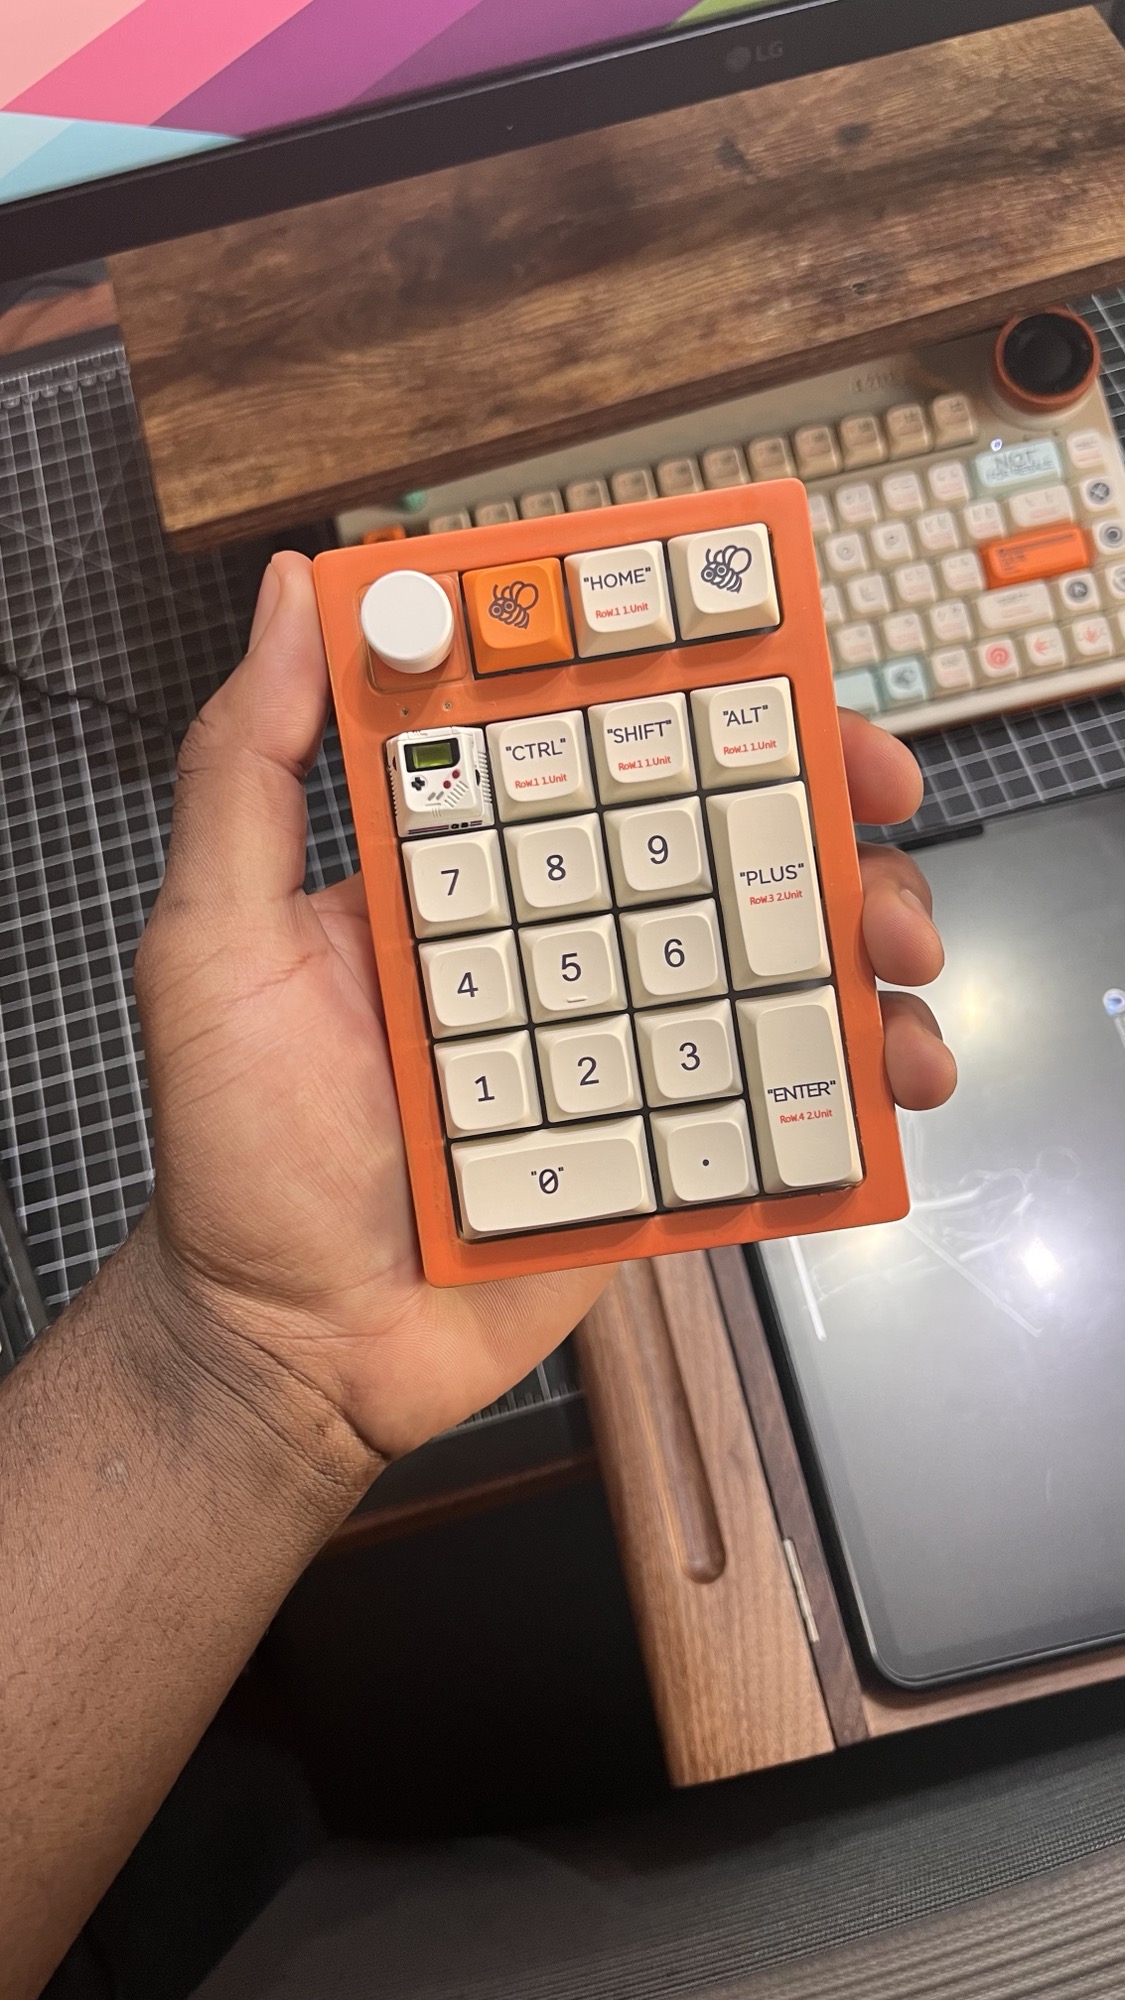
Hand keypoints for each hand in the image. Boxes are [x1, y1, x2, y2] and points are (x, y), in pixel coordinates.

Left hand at [135, 553, 953, 1465]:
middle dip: (815, 797)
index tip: (761, 652)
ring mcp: (624, 1043)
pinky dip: (859, 1078)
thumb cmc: (237, 1150)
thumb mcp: (213, 941)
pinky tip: (896, 1072)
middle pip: (714, 835)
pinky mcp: (668, 1143)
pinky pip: (783, 1095)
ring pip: (774, 955)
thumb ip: (249, 771)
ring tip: (900, 948)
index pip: (591, 744)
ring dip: (863, 929)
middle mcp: (559, 944)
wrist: (294, 1350)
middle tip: (875, 789)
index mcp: (469, 876)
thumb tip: (292, 595)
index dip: (683, 688)